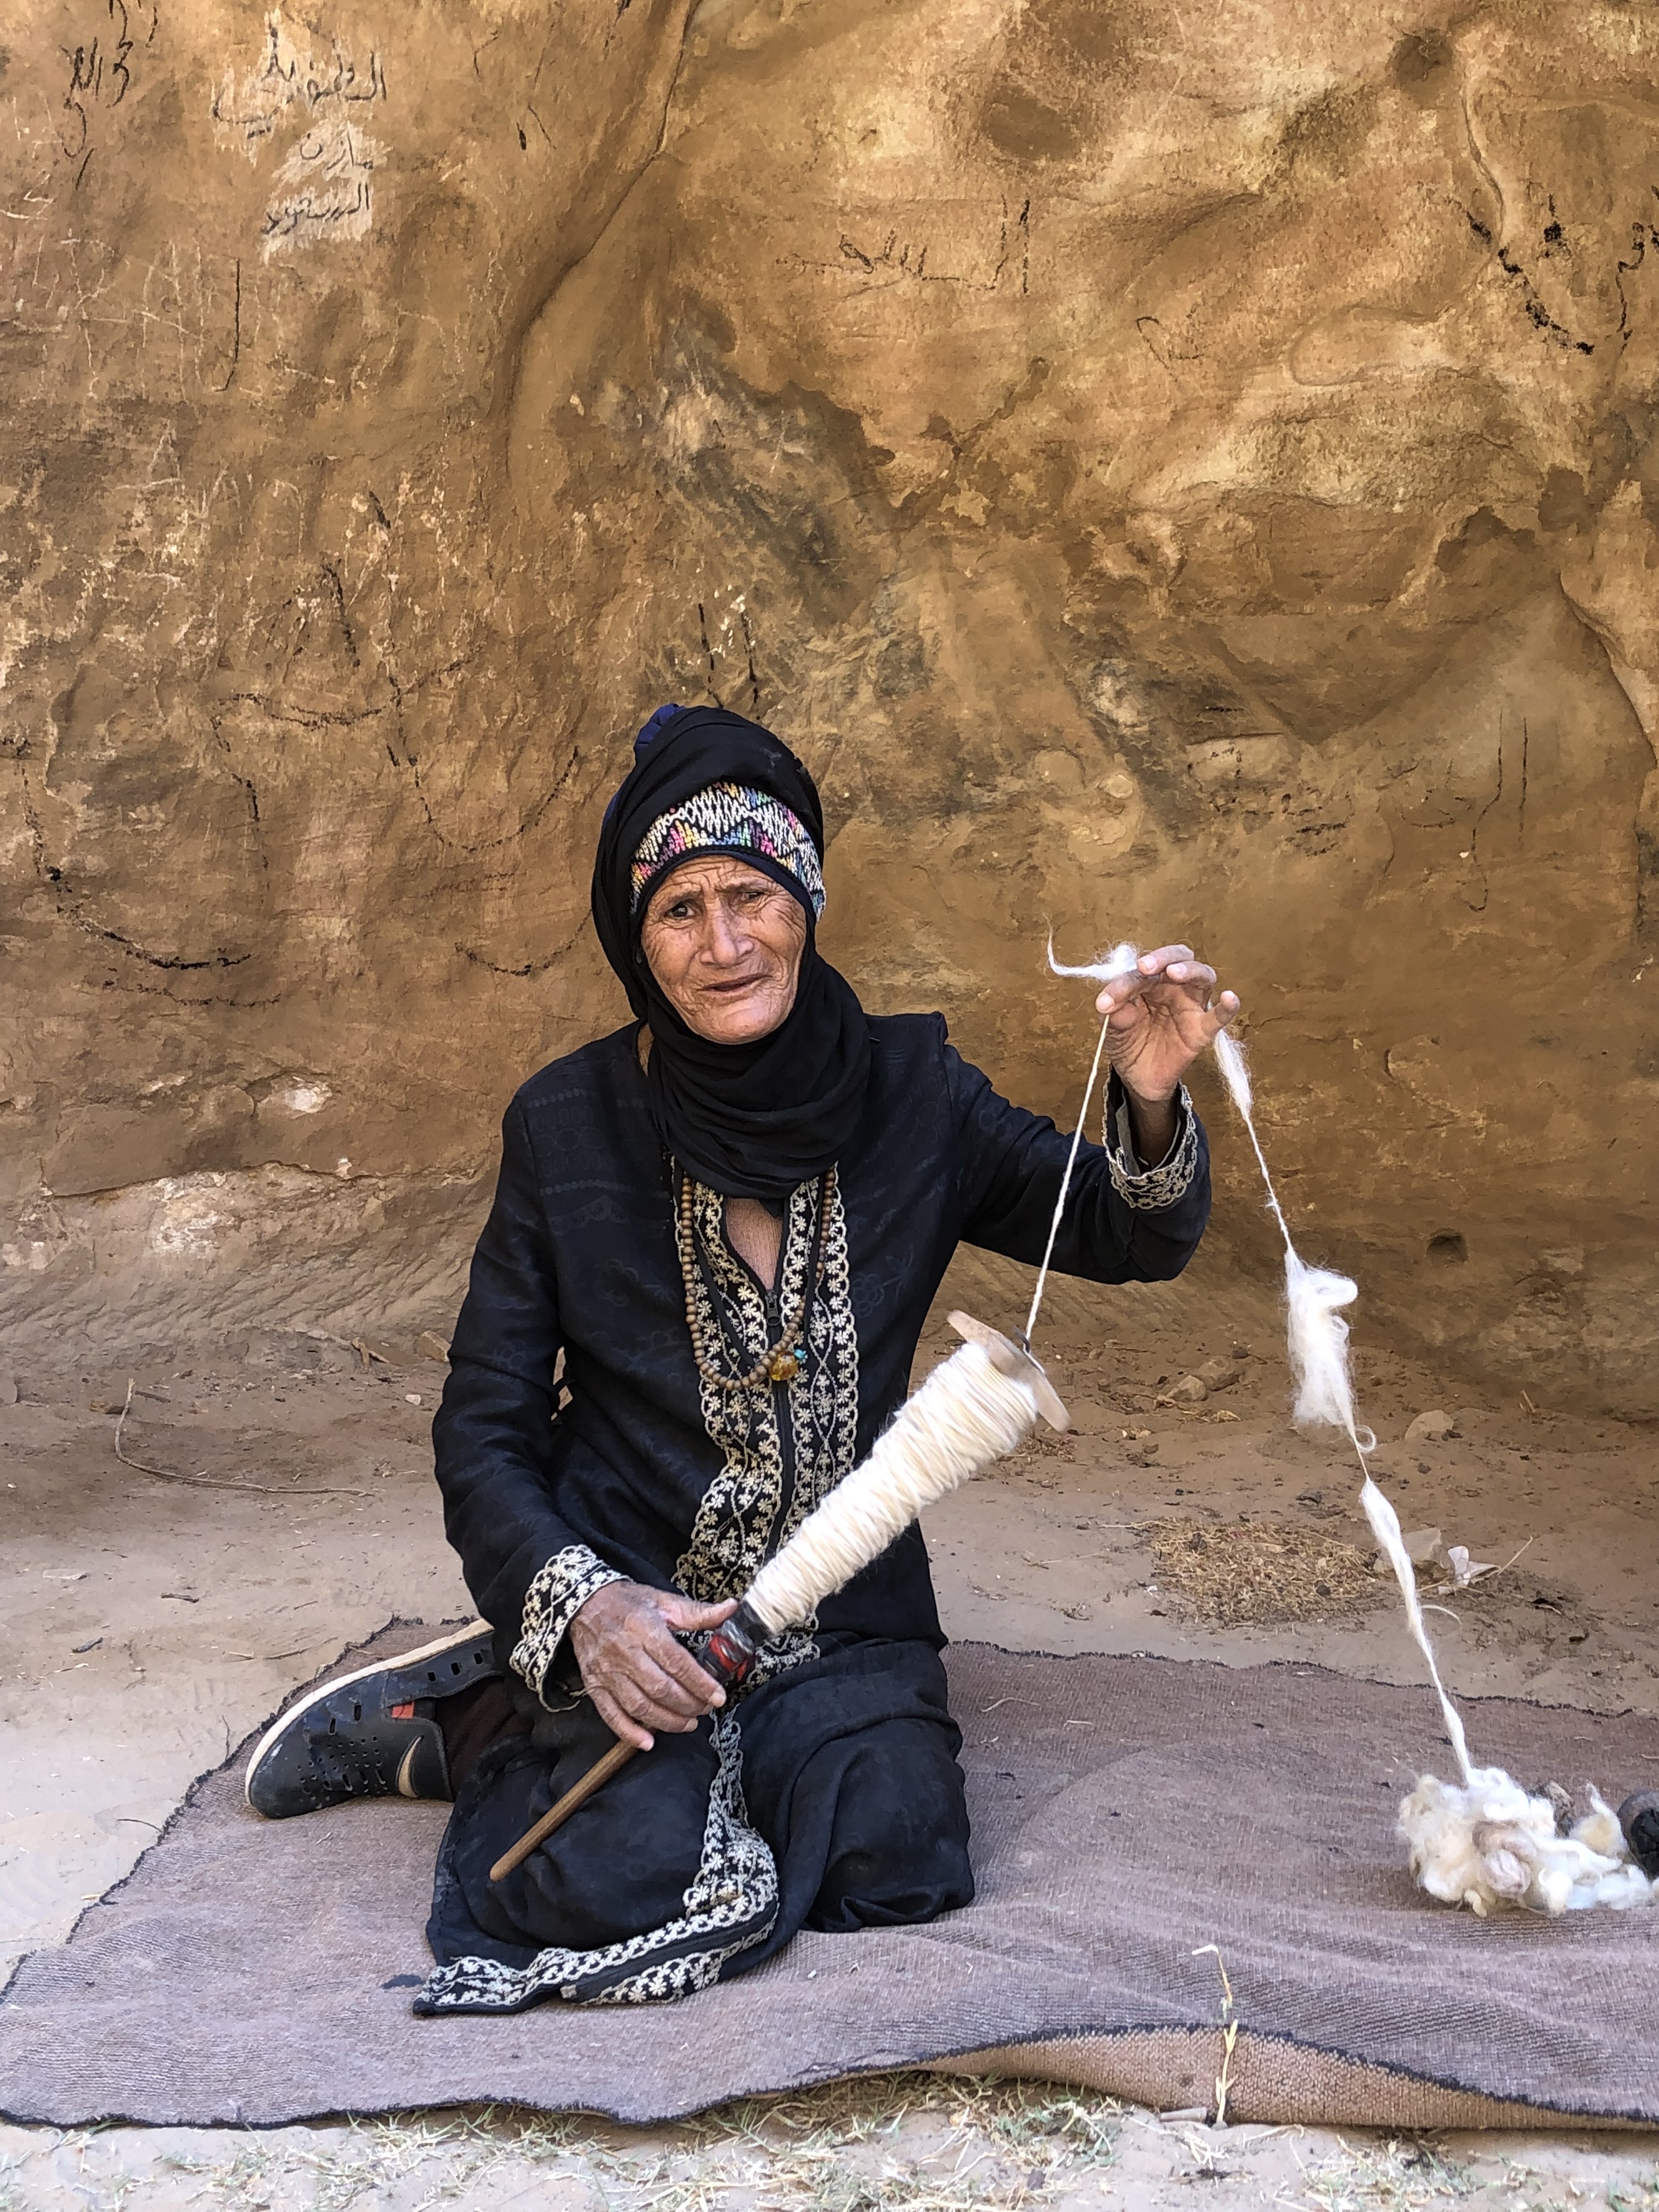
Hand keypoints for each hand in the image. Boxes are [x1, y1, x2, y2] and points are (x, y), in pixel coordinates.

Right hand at [568, 1580, 737, 1750]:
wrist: (585, 1605)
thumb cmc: (628, 1603)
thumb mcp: (663, 1600)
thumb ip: (697, 1612)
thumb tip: (731, 1609)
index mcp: (644, 1627)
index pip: (676, 1661)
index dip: (699, 1683)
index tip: (718, 1696)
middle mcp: (624, 1651)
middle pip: (660, 1688)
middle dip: (688, 1704)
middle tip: (706, 1709)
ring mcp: (607, 1672)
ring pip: (639, 1705)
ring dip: (667, 1721)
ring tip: (688, 1724)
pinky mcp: (594, 1685)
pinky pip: (611, 1714)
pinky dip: (629, 1732)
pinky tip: (648, 1742)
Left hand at [1094, 945, 1238, 1146]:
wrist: (1137, 1078)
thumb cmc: (1128, 1044)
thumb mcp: (1114, 1028)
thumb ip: (1116, 1012)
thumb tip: (1112, 1003)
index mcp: (1149, 982)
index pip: (1142, 971)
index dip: (1124, 982)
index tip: (1106, 1002)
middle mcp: (1173, 988)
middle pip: (1179, 959)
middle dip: (1163, 958)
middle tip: (1144, 967)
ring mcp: (1191, 1006)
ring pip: (1202, 976)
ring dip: (1189, 970)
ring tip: (1174, 973)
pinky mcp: (1202, 1030)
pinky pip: (1219, 1016)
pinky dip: (1227, 1006)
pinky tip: (1229, 997)